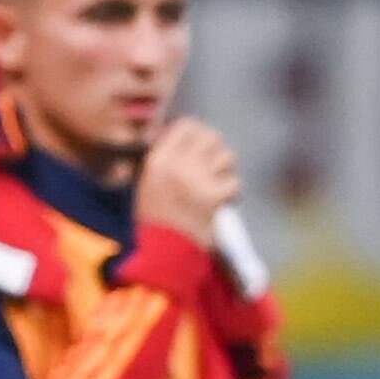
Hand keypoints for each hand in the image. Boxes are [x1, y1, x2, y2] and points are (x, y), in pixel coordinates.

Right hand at [136, 119, 240, 245]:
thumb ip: (163, 162)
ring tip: (219, 181)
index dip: (197, 131)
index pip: (187, 125)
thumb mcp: (146, 186)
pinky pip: (234, 182)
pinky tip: (225, 200)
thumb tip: (181, 142)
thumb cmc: (152, 221)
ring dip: (226, 168)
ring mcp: (198, 179)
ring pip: (226, 157)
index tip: (198, 143)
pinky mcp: (215, 196)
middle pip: (211, 136)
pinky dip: (232, 191)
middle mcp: (179, 164)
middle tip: (214, 161)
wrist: (163, 253)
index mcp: (158, 160)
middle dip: (216, 147)